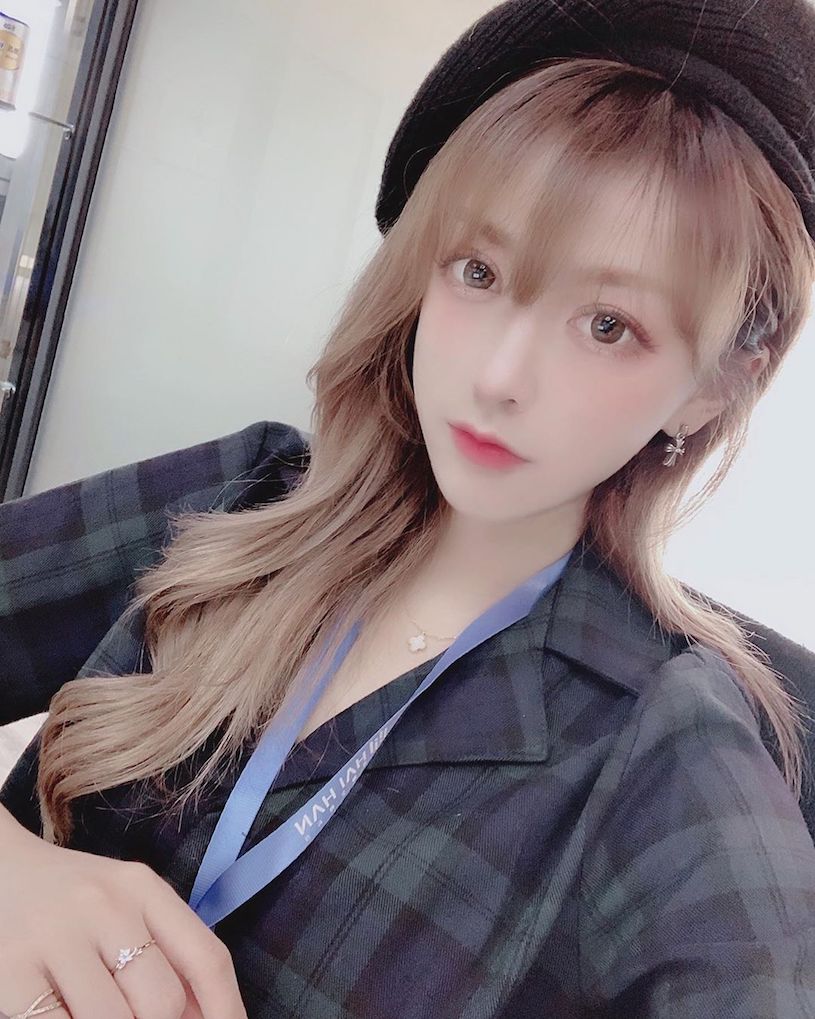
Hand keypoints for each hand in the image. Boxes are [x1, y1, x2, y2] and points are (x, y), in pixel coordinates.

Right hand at [0, 817, 247, 1018]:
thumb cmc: (69, 900)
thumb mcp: (124, 905)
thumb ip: (165, 951)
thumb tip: (204, 1015)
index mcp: (142, 887)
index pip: (206, 957)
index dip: (226, 1011)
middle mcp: (105, 906)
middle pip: (162, 1002)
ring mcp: (56, 939)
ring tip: (100, 1012)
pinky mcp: (11, 975)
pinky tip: (70, 1017)